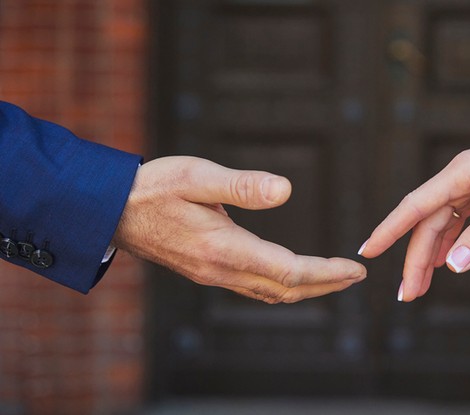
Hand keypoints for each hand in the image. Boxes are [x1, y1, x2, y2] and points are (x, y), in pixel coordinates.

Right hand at [112, 156, 366, 302]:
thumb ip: (241, 185)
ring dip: (308, 289)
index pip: (289, 270)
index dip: (327, 271)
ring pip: (271, 293)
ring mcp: (213, 275)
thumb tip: (286, 190)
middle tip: (356, 276)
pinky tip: (293, 278)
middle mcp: (221, 270)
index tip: (355, 268)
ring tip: (335, 280)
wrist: (112, 210)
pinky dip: (284, 287)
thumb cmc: (154, 187)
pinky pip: (255, 289)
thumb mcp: (196, 176)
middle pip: (286, 289)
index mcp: (224, 248)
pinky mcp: (207, 272)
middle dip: (326, 284)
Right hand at [359, 123, 469, 301]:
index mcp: (462, 171)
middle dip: (416, 258)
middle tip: (407, 294)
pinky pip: (460, 218)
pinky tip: (447, 261)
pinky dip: (452, 241)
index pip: (415, 205)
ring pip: (443, 222)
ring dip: (432, 253)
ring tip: (421, 286)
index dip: (389, 230)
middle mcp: (462, 175)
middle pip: (428, 221)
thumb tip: (455, 266)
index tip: (367, 252)